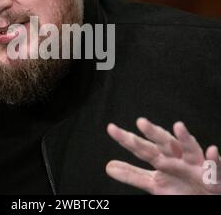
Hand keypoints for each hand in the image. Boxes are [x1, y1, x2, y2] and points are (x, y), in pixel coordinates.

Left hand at [106, 118, 220, 194]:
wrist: (207, 196)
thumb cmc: (181, 187)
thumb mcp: (154, 183)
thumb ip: (132, 174)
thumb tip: (108, 166)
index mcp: (162, 158)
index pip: (141, 148)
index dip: (126, 139)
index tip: (111, 128)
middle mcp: (177, 158)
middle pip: (163, 143)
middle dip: (154, 133)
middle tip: (140, 122)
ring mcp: (196, 165)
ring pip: (190, 150)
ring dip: (185, 139)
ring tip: (178, 126)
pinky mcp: (214, 176)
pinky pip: (215, 169)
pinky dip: (214, 161)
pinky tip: (211, 151)